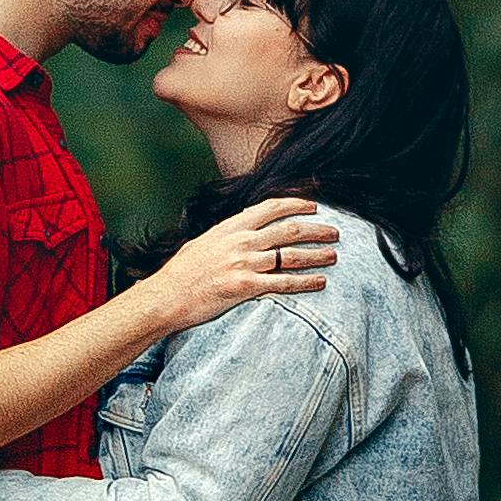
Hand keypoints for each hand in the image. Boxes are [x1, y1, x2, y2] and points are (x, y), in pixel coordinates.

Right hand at [138, 199, 339, 337]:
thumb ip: (226, 234)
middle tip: (335, 232)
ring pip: (292, 254)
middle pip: (289, 229)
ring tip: (335, 255)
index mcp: (230, 226)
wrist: (165, 296)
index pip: (271, 207)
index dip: (297, 204)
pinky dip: (306, 282)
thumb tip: (242, 227)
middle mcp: (240, 241)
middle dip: (316, 229)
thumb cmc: (181, 273)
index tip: (314, 206)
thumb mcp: (203, 242)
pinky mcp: (245, 287)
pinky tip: (321, 282)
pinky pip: (284, 283)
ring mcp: (243, 263)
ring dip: (317, 254)